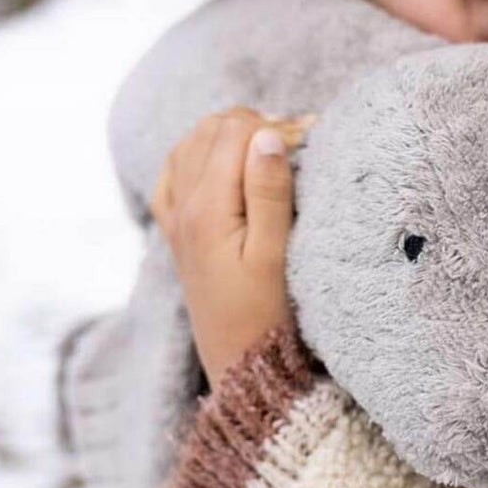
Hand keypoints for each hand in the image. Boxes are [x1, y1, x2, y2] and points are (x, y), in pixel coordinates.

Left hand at [150, 106, 314, 389]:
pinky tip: (224, 161)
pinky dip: (200, 152)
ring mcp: (175, 217)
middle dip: (257, 125)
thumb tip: (268, 135)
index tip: (312, 140)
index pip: (237, 133)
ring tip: (271, 147)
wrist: (240, 363)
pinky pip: (174, 170)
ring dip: (232, 134)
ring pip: (192, 142)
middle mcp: (183, 205)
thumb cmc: (267, 313)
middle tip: (299, 142)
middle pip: (213, 129)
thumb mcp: (276, 253)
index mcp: (207, 208)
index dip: (278, 127)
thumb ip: (269, 191)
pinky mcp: (178, 230)